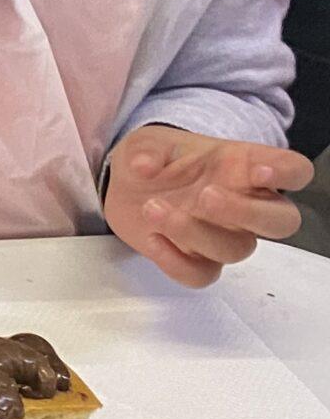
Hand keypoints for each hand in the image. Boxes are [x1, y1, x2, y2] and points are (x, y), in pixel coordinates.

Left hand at [104, 125, 313, 287]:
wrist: (124, 184)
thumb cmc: (153, 159)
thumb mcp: (145, 143)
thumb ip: (148, 150)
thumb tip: (143, 164)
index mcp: (244, 166)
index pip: (293, 171)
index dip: (287, 174)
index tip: (259, 173)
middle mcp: (243, 203)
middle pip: (282, 222)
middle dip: (249, 213)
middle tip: (206, 197)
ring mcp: (222, 235)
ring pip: (237, 250)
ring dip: (194, 232)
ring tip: (153, 207)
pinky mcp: (195, 259)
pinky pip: (202, 275)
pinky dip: (176, 263)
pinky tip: (152, 238)